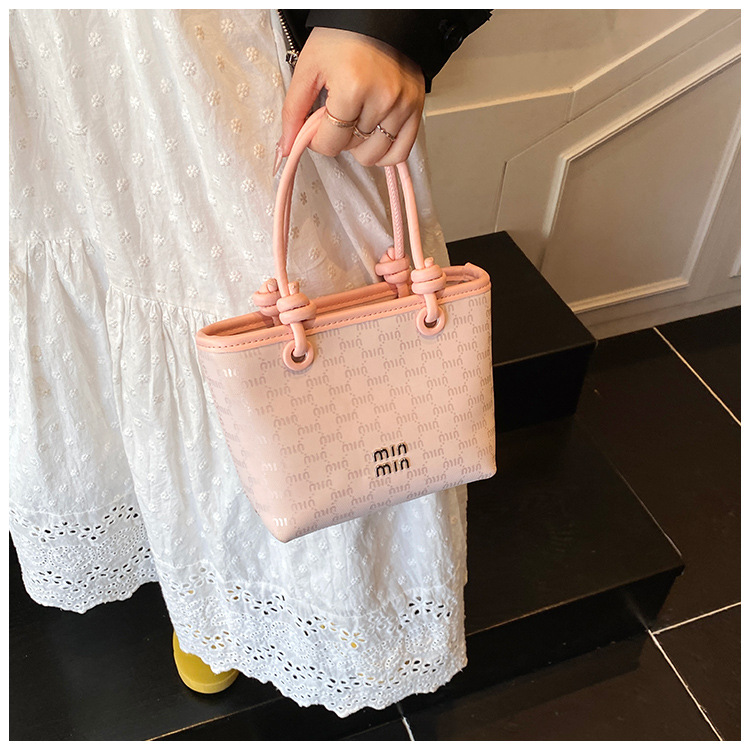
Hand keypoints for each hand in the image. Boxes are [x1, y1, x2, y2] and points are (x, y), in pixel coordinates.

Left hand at [276, 27, 425, 168]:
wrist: (376, 17)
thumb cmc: (343, 36)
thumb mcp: (308, 67)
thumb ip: (294, 110)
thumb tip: (286, 146)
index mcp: (352, 87)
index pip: (330, 143)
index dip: (317, 140)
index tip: (316, 126)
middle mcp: (382, 98)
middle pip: (351, 149)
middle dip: (338, 137)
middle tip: (337, 113)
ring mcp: (402, 105)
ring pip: (374, 155)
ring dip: (360, 146)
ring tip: (355, 122)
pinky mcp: (415, 108)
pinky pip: (400, 152)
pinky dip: (384, 153)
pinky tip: (372, 138)